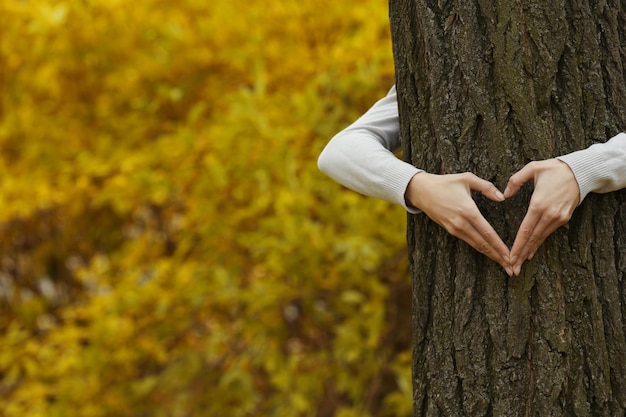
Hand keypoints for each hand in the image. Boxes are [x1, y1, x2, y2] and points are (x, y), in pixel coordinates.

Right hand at [405, 172, 512, 274]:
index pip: (488, 232)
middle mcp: (461, 223)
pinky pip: (468, 241)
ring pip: (476, 245)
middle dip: (498, 257)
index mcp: (468, 210)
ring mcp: (454, 228)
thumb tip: (502, 197)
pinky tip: (488, 252)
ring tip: (503, 264)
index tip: (510, 256)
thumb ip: (486, 187)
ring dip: (490, 255)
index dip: (500, 246)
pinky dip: (480, 249)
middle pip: (483, 244)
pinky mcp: (450, 230)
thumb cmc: (445, 183)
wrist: (421, 191)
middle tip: (511, 268)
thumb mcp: (467, 178)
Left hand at [504, 159, 579, 274]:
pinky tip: (531, 252)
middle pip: (532, 238)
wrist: (580, 172)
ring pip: (540, 238)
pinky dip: (538, 243)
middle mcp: (549, 214)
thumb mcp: (532, 168)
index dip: (517, 245)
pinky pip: (548, 234)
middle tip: (512, 268)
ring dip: (529, 251)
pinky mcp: (564, 218)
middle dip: (521, 254)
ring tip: (519, 264)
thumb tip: (504, 194)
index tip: (509, 256)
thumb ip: (515, 181)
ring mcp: (558, 217)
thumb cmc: (553, 169)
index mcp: (539, 203)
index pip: (525, 229)